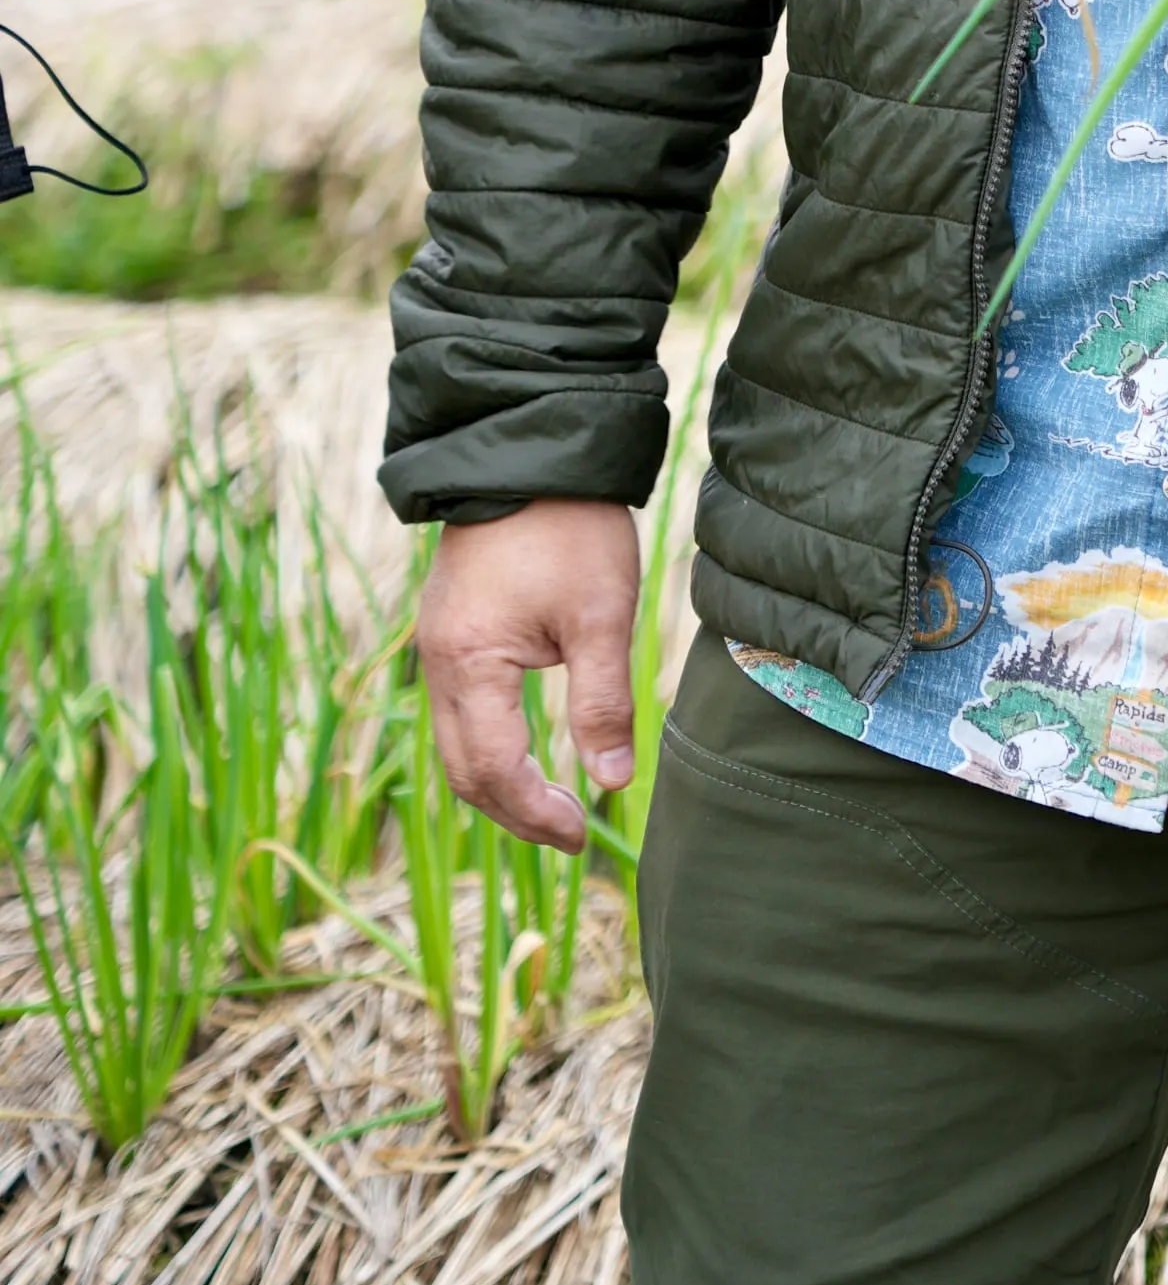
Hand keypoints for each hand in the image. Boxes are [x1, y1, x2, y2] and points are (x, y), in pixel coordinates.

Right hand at [415, 499, 639, 853]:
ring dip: (499, 783)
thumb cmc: (570, 528)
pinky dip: (488, 746)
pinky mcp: (449, 629)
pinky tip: (528, 750)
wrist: (533, 450)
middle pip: (462, 770)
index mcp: (469, 663)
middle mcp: (437, 661)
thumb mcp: (600, 615)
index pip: (493, 770)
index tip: (584, 834)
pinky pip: (456, 711)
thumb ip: (602, 703)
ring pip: (454, 744)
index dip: (536, 813)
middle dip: (514, 812)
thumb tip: (613, 782)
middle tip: (573, 832)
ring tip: (554, 804)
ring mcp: (437, 644)